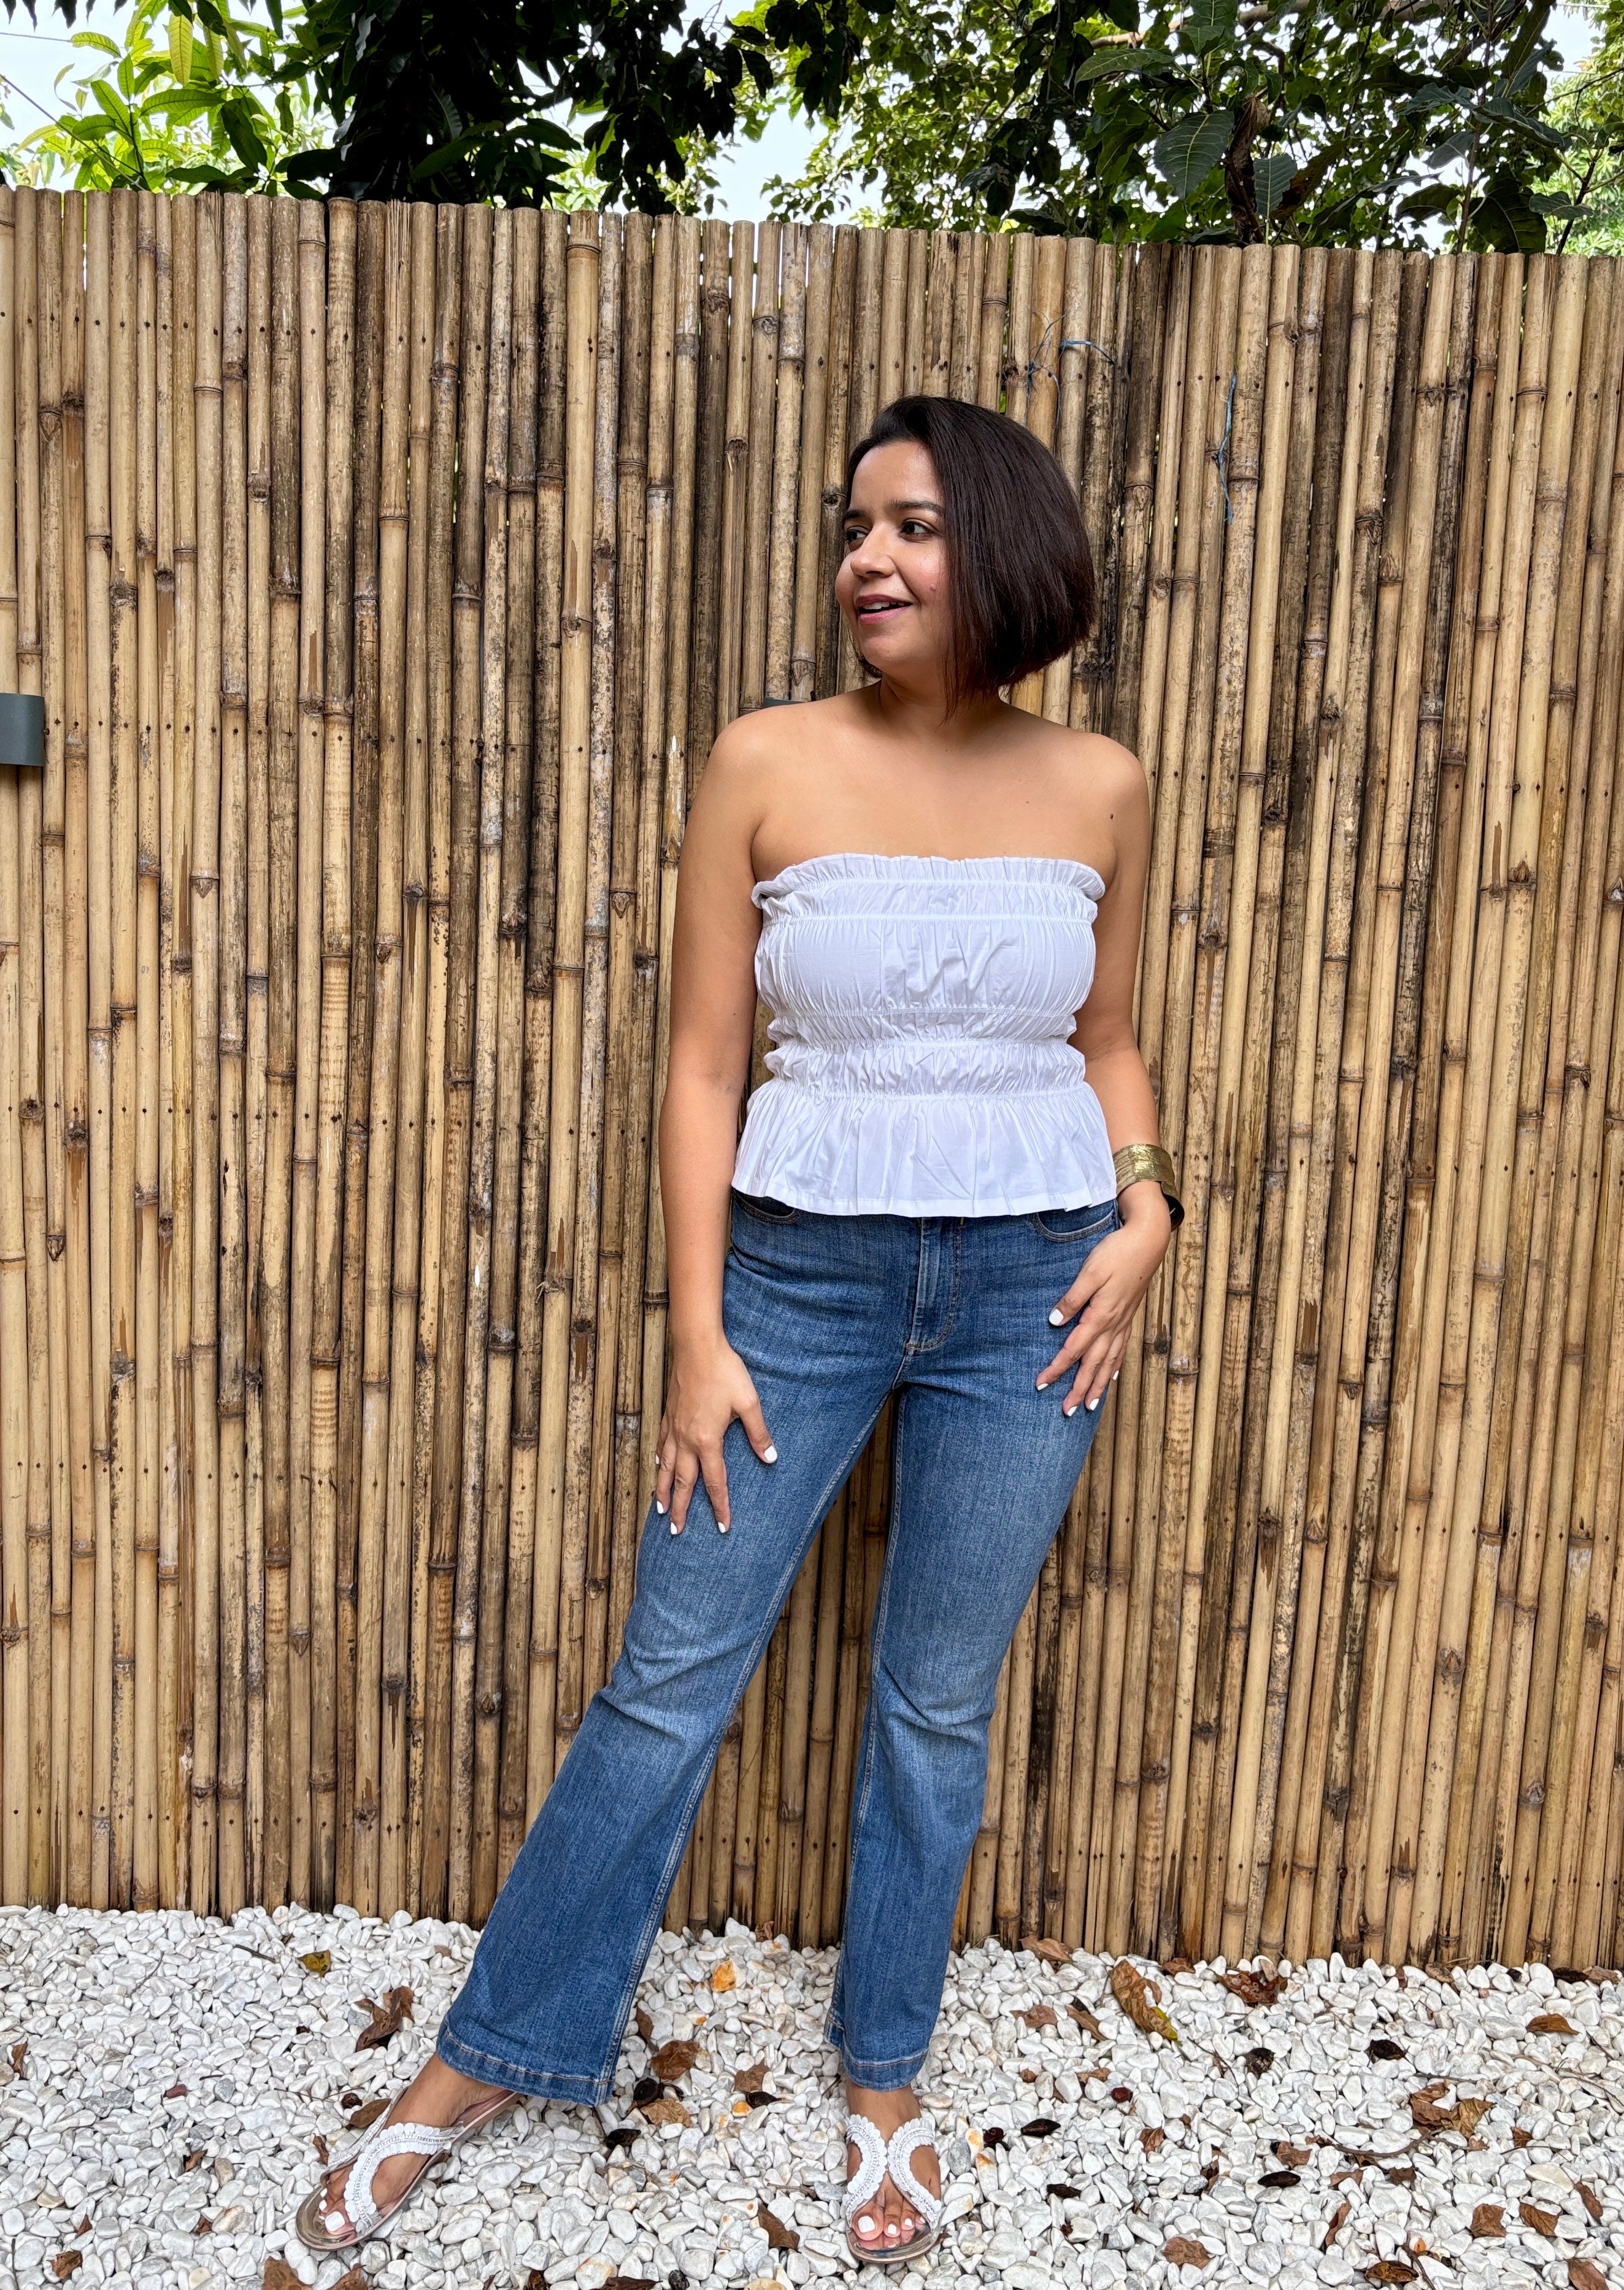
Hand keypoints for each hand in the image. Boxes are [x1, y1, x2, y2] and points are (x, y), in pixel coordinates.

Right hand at [655, 1332, 777, 1532]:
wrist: (696, 1346)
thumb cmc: (724, 1371)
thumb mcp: (749, 1402)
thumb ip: (759, 1433)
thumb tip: (770, 1458)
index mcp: (707, 1440)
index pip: (714, 1481)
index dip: (719, 1506)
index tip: (722, 1526)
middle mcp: (686, 1439)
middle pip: (683, 1482)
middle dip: (681, 1509)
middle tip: (676, 1532)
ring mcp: (673, 1428)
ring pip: (666, 1467)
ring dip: (663, 1490)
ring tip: (660, 1510)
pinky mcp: (668, 1414)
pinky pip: (661, 1445)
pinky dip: (659, 1461)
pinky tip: (658, 1466)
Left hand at [1035, 1184, 1172, 1415]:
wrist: (1148, 1241)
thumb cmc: (1117, 1253)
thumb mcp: (1090, 1271)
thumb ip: (1072, 1299)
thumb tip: (1054, 1323)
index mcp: (1100, 1315)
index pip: (1073, 1350)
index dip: (1056, 1369)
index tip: (1040, 1384)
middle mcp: (1113, 1325)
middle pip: (1093, 1365)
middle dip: (1079, 1389)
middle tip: (1066, 1412)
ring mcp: (1124, 1323)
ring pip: (1110, 1362)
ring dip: (1099, 1386)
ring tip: (1089, 1406)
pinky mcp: (1129, 1317)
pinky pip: (1121, 1350)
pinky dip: (1115, 1367)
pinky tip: (1112, 1377)